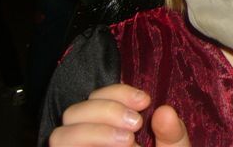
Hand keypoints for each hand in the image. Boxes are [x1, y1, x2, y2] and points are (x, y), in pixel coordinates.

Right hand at [49, 83, 190, 145]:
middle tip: (136, 124)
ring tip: (127, 141)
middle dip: (106, 110)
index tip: (145, 101)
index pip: (98, 95)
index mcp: (110, 125)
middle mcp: (87, 140)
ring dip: (94, 132)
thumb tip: (165, 111)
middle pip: (74, 111)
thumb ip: (172, 134)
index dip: (118, 92)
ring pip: (60, 135)